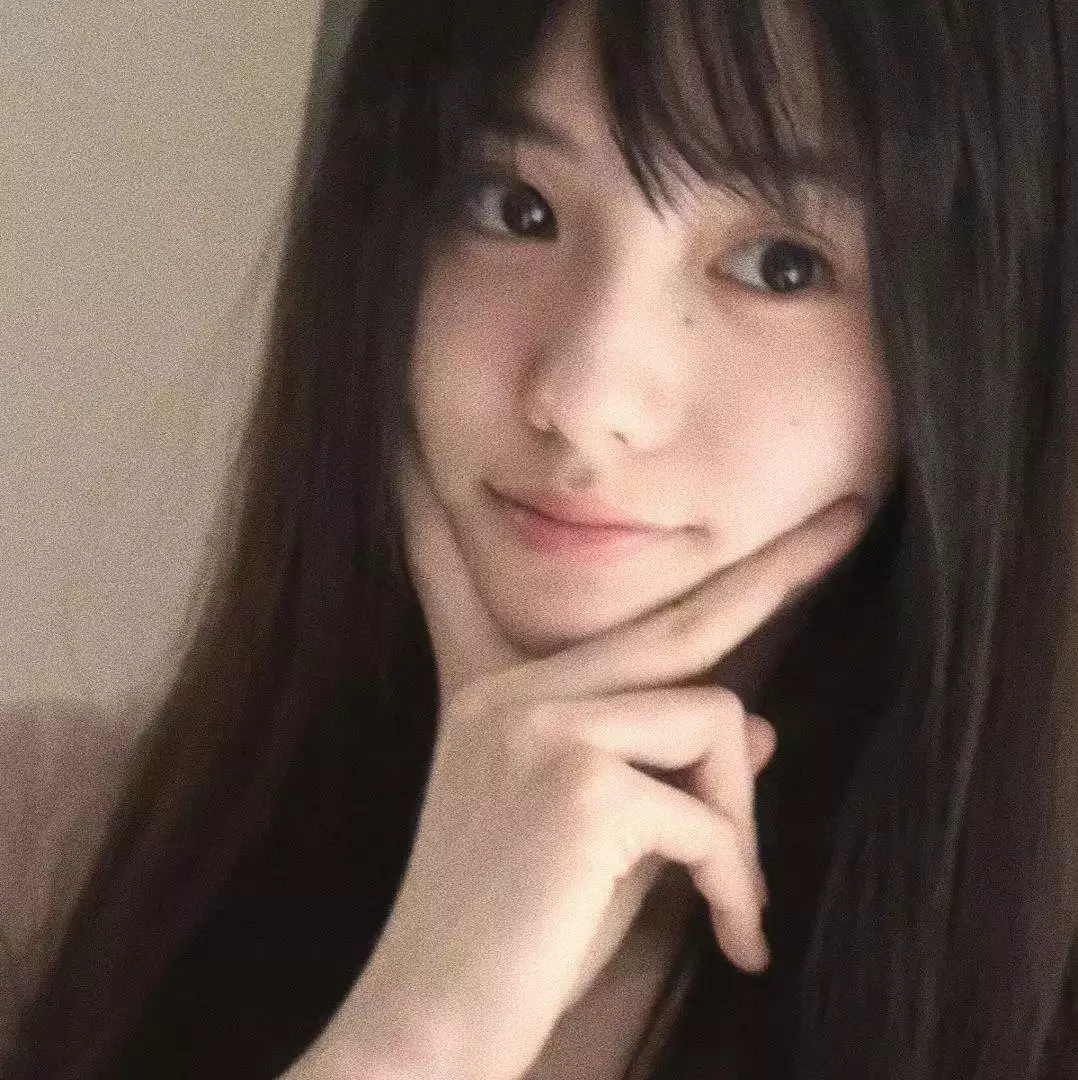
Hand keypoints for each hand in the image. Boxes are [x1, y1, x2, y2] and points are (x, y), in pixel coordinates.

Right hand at [339, 439, 867, 1079]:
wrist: (432, 1029)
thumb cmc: (518, 941)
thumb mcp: (599, 840)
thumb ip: (658, 766)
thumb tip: (756, 722)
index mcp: (502, 695)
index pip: (578, 606)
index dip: (592, 544)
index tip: (621, 488)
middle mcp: (514, 693)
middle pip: (681, 622)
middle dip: (781, 568)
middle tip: (853, 517)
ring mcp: (540, 730)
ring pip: (714, 718)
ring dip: (741, 821)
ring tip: (731, 902)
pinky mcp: (578, 787)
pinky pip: (708, 814)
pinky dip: (735, 880)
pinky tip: (730, 941)